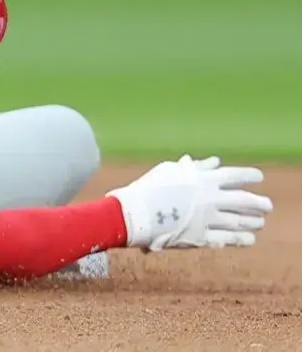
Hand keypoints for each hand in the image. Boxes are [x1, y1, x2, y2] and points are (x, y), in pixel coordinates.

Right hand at [107, 155, 271, 250]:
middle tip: (267, 206)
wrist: (135, 213)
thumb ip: (195, 167)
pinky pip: (227, 239)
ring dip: (252, 222)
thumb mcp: (170, 171)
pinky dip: (240, 239)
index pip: (235, 175)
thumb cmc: (148, 187)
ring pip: (239, 221)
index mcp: (203, 179)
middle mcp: (211, 198)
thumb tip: (214, 162)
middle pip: (244, 201)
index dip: (250, 176)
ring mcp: (208, 219)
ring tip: (260, 223)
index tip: (259, 178)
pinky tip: (249, 240)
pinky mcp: (202, 237)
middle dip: (259, 203)